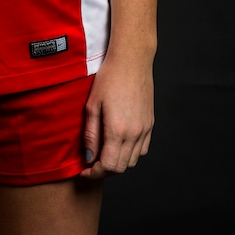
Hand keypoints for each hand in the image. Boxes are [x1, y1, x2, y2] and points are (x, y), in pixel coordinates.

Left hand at [79, 53, 154, 180]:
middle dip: (104, 171)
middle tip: (91, 164)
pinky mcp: (150, 124)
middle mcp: (135, 133)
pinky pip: (142, 149)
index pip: (108, 166)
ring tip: (103, 154)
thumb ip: (91, 134)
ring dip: (117, 163)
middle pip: (121, 167)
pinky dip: (130, 154)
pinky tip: (119, 145)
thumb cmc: (109, 78)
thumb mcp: (92, 105)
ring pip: (133, 161)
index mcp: (118, 130)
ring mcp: (145, 129)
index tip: (84, 171)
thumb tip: (89, 157)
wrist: (132, 60)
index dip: (94, 173)